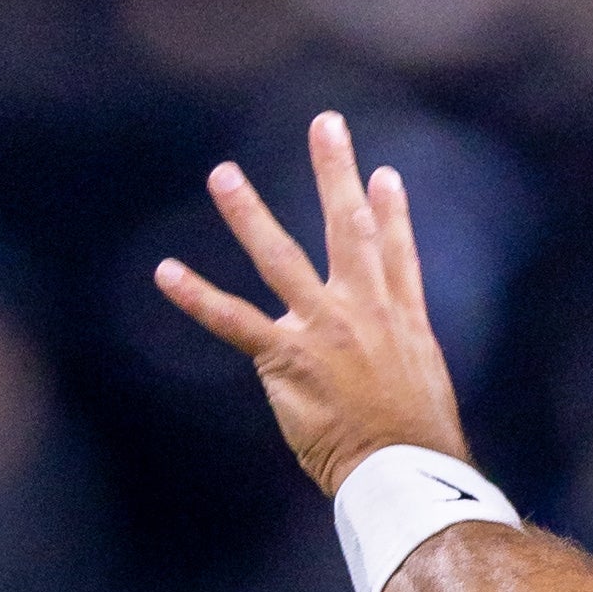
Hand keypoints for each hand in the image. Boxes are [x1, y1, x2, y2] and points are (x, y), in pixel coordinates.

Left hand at [153, 113, 467, 494]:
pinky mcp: (288, 358)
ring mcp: (323, 329)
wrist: (405, 467)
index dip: (391, 212)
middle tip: (326, 124)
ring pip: (280, 259)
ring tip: (224, 176)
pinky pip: (234, 321)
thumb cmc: (418, 444)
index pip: (396, 253)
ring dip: (249, 214)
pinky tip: (167, 272)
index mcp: (401, 321)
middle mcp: (363, 312)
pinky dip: (198, 296)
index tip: (384, 176)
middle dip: (337, 172)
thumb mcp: (425, 387)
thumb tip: (397, 361)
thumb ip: (406, 360)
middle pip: (350, 228)